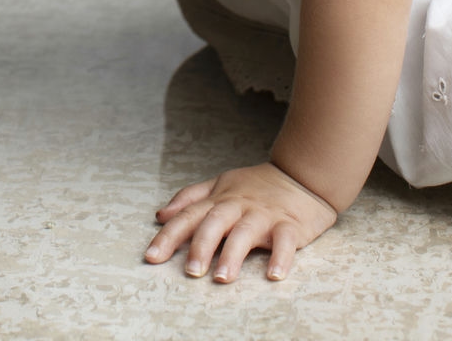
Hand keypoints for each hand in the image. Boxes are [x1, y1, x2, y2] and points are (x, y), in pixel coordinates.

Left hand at [144, 162, 336, 282]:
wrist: (300, 176)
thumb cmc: (256, 186)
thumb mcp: (219, 185)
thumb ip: (190, 199)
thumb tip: (160, 215)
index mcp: (219, 199)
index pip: (189, 216)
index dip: (169, 235)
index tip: (151, 256)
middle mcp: (238, 205)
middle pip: (214, 222)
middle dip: (200, 246)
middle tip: (190, 271)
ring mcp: (263, 215)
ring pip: (245, 232)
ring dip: (233, 254)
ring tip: (222, 277)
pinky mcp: (289, 225)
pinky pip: (285, 241)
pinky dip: (280, 257)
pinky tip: (274, 274)